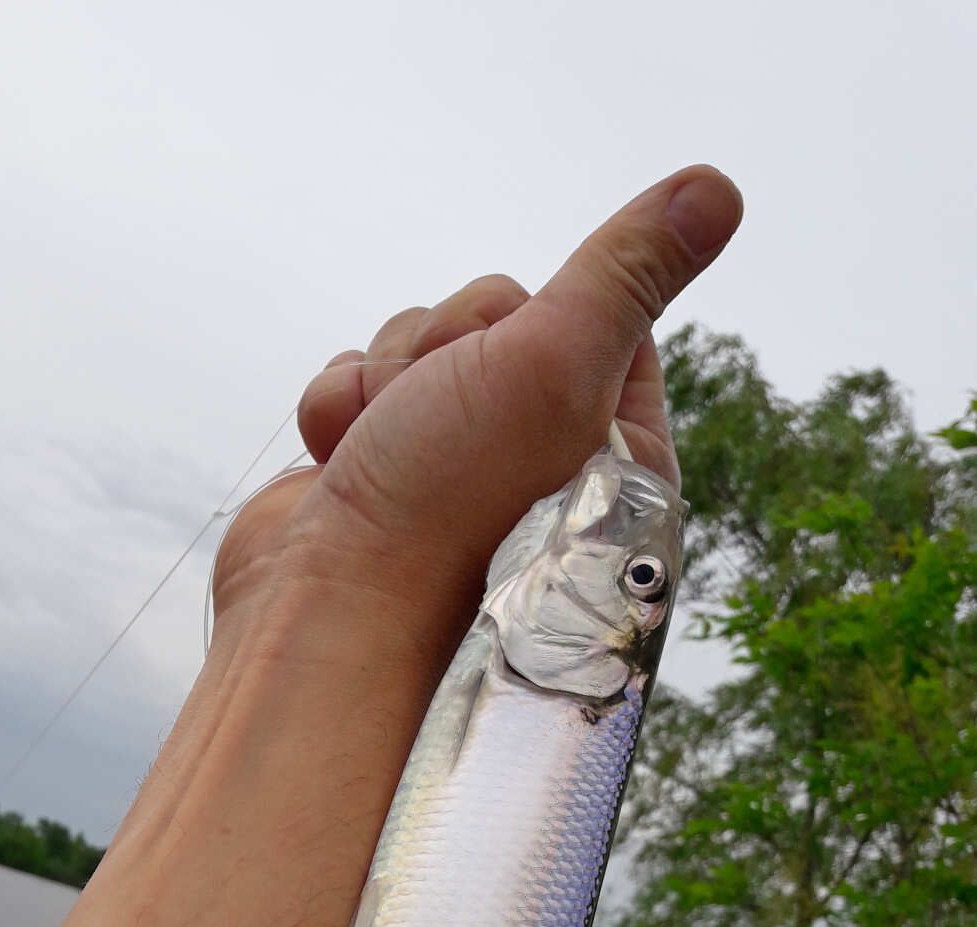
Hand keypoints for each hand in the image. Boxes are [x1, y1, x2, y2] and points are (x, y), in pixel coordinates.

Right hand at [215, 164, 740, 658]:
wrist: (332, 614)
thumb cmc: (453, 505)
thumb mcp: (558, 362)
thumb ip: (627, 272)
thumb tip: (718, 187)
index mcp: (615, 450)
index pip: (604, 315)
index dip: (548, 312)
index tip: (525, 356)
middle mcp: (536, 460)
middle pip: (497, 317)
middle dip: (450, 345)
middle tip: (447, 414)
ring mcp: (449, 468)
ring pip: (417, 346)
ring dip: (388, 382)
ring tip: (389, 455)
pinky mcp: (374, 473)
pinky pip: (356, 387)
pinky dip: (340, 415)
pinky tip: (343, 465)